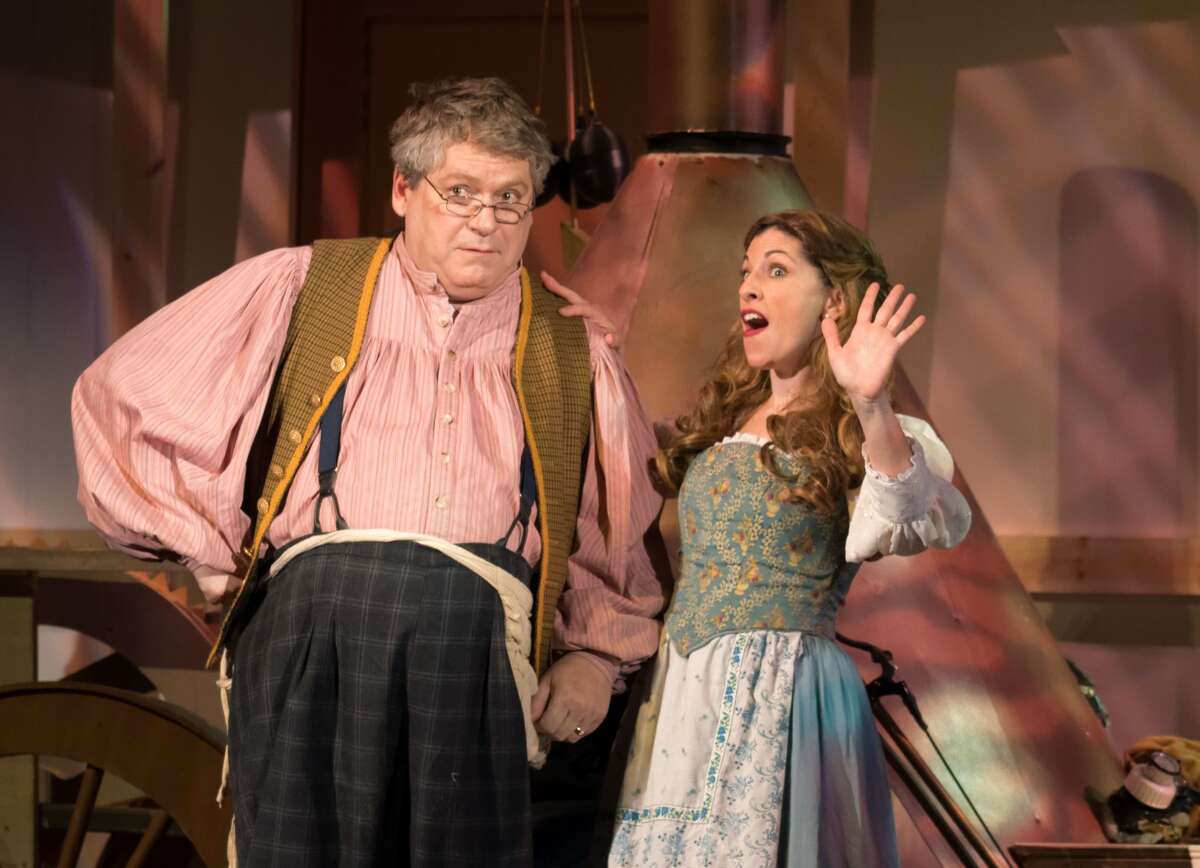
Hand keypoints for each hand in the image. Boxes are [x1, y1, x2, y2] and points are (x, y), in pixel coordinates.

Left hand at [530, 652, 611, 741]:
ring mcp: (591, 715)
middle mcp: (579, 709)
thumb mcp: (547, 679)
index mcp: (564, 698)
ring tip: (559, 723)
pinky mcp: (600, 718)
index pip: (548, 726)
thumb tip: (529, 720)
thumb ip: (537, 701)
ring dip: (562, 734)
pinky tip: (572, 720)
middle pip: (559, 735)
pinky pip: (584, 734)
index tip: (538, 721)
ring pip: (571, 738)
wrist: (595, 662)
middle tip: (547, 723)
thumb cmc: (567, 669)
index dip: (539, 727)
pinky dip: (575, 731)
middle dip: (549, 732)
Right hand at [541, 271, 621, 349]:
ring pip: (565, 297)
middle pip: (572, 296)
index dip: (573, 309)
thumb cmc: (612, 342)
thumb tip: (608, 338)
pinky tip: (541, 292)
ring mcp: (579, 310)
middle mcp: (587, 308)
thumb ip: (615, 340)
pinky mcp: (573, 314)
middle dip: (558, 287)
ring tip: (542, 278)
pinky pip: (561, 304)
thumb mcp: (617, 342)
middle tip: (544, 275)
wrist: (610, 341)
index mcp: (596, 314)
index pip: (585, 309)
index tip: (561, 312)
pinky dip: (552, 297)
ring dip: (553, 288)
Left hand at [822, 282, 924, 405]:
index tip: (874, 284)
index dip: (870, 296)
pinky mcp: (893, 349)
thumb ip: (832, 336)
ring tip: (912, 295)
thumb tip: (825, 318)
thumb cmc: (846, 373)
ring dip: (904, 307)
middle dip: (892, 298)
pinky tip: (922, 318)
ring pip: (896, 319)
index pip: (866, 309)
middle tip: (899, 285)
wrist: (859, 390)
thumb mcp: (835, 353)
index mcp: (860, 331)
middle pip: (885, 310)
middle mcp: (874, 332)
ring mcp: (885, 340)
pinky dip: (913, 327)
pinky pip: (905, 335)